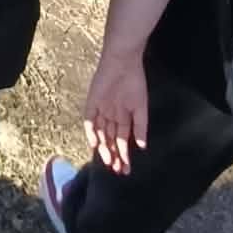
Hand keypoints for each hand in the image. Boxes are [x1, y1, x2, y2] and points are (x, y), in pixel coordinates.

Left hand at [83, 44, 147, 174]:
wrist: (123, 62)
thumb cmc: (135, 82)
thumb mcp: (141, 107)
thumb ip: (140, 127)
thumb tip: (142, 147)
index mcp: (123, 116)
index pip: (122, 140)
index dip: (123, 155)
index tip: (126, 169)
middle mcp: (110, 115)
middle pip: (110, 140)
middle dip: (114, 155)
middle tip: (118, 170)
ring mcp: (100, 109)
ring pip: (100, 134)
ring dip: (104, 147)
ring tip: (109, 162)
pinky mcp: (92, 102)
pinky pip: (90, 120)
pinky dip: (92, 132)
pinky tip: (96, 144)